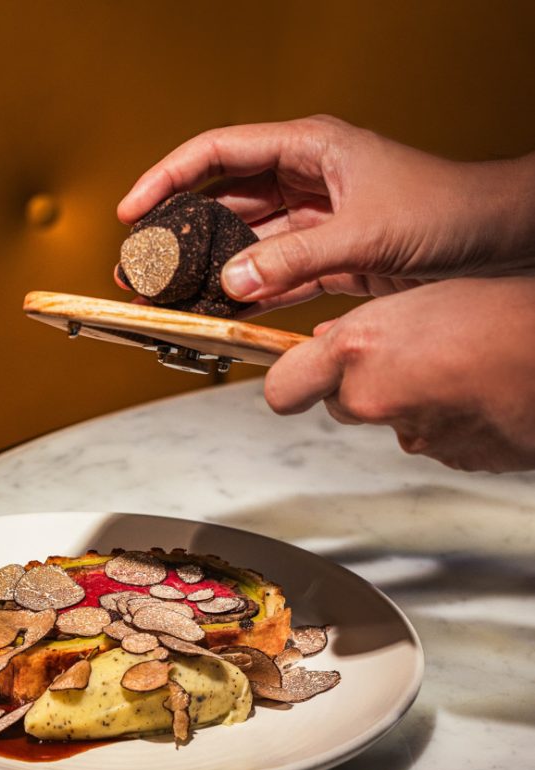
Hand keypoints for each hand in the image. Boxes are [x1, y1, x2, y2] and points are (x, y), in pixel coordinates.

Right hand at [118, 117, 534, 313]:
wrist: (499, 239)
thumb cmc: (448, 210)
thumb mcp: (365, 233)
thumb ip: (294, 259)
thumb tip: (232, 282)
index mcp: (308, 147)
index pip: (219, 153)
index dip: (168, 179)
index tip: (133, 211)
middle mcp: (304, 179)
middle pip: (223, 202)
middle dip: (180, 234)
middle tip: (142, 266)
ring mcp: (314, 221)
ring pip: (245, 244)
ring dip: (210, 271)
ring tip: (170, 297)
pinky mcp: (328, 257)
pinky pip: (274, 276)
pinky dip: (249, 296)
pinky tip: (221, 313)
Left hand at [263, 276, 534, 472]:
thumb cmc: (503, 313)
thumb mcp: (418, 297)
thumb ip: (362, 327)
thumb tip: (328, 343)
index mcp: (357, 351)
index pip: (282, 389)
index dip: (290, 382)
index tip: (297, 375)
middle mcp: (371, 399)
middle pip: (338, 403)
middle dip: (357, 384)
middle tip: (401, 354)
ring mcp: (408, 434)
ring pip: (385, 420)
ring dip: (403, 400)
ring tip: (449, 365)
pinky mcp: (445, 457)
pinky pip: (428, 437)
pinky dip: (441, 419)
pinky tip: (471, 391)